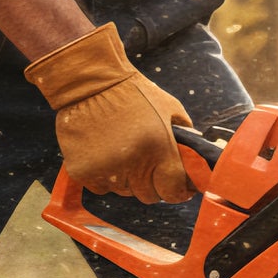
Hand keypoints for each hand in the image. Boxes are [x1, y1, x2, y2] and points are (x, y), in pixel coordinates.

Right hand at [25, 23, 193, 201]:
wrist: (91, 82)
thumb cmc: (135, 93)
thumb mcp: (170, 108)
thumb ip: (185, 137)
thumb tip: (195, 161)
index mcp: (158, 148)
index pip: (173, 191)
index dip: (179, 191)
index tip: (179, 188)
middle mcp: (131, 163)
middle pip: (149, 196)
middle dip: (153, 184)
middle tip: (149, 166)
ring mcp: (105, 169)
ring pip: (124, 192)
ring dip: (128, 179)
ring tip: (124, 151)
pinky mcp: (82, 171)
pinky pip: (101, 188)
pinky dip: (105, 177)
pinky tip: (105, 153)